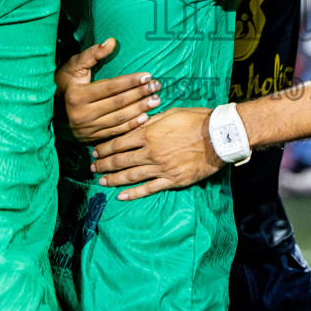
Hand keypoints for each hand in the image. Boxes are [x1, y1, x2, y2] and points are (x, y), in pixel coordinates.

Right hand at [55, 39, 159, 142]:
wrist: (52, 109)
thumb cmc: (67, 82)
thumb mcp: (75, 66)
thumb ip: (92, 54)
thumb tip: (111, 42)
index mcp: (77, 95)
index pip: (110, 87)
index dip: (130, 81)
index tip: (147, 76)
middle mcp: (81, 114)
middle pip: (117, 103)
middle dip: (139, 94)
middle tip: (157, 87)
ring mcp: (86, 129)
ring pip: (119, 119)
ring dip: (139, 110)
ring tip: (155, 100)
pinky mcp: (91, 138)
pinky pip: (115, 132)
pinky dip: (131, 126)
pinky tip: (145, 117)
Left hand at [89, 107, 219, 199]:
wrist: (218, 136)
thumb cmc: (195, 120)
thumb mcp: (169, 114)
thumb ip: (149, 122)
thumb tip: (134, 125)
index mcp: (148, 134)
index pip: (118, 143)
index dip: (104, 148)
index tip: (94, 152)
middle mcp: (150, 153)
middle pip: (120, 161)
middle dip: (103, 164)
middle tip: (92, 168)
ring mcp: (161, 168)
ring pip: (130, 176)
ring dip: (113, 179)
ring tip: (101, 182)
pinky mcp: (172, 180)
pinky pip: (148, 189)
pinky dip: (133, 193)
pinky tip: (121, 196)